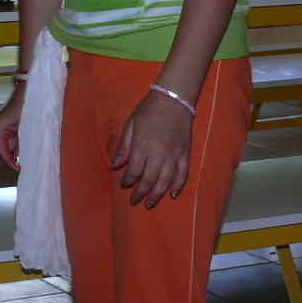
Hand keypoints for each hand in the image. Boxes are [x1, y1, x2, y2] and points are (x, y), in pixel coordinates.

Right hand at [0, 84, 25, 171]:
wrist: (31, 87)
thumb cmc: (27, 103)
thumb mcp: (26, 126)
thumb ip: (22, 144)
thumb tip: (20, 160)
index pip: (1, 151)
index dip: (10, 162)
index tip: (20, 170)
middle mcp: (0, 128)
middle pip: (6, 149)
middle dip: (16, 157)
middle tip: (28, 166)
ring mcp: (6, 126)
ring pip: (12, 144)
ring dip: (21, 150)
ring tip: (32, 157)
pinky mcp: (13, 124)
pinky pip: (16, 138)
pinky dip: (23, 143)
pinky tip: (31, 147)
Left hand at [113, 89, 193, 208]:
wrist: (174, 98)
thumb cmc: (148, 109)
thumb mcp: (131, 124)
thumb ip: (124, 146)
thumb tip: (116, 165)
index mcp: (142, 145)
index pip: (134, 171)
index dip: (128, 181)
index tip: (124, 185)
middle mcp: (158, 152)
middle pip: (148, 179)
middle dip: (140, 192)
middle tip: (134, 201)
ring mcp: (174, 154)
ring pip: (165, 181)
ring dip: (157, 194)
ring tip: (150, 204)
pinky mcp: (185, 153)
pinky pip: (183, 173)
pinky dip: (179, 186)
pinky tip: (173, 195)